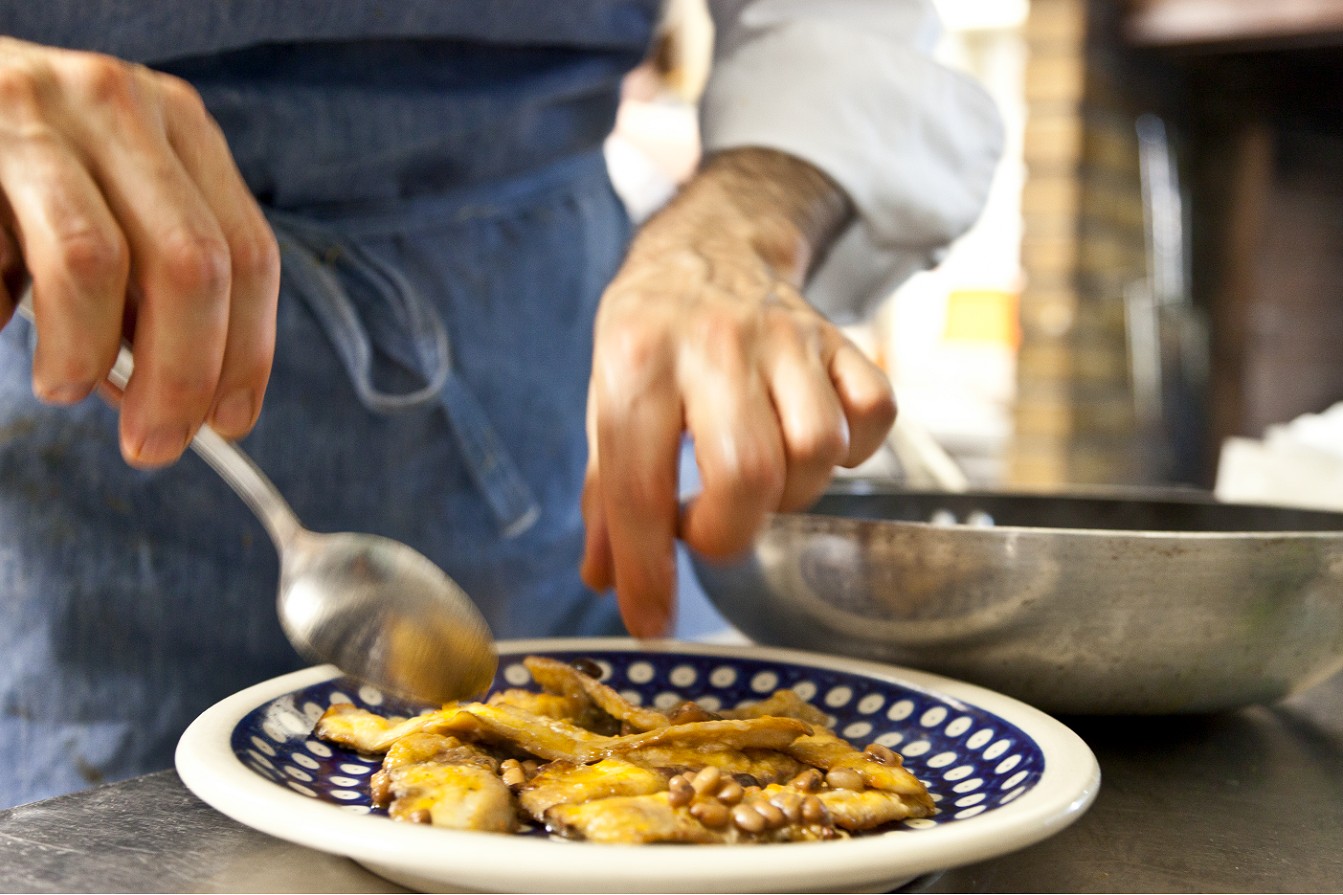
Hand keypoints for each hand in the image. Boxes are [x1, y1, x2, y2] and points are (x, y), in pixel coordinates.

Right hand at [0, 37, 278, 465]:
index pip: (248, 254)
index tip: (230, 420)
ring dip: (84, 352)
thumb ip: (158, 282)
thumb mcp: (114, 204)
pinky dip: (2, 310)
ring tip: (62, 383)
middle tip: (153, 443)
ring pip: (94, 262)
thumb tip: (192, 398)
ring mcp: (36, 111)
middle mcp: (119, 105)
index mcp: (180, 124)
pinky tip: (1, 312)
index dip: (248, 351)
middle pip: (192, 264)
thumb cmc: (24, 173)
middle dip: (182, 375)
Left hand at [581, 148, 896, 637]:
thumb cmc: (650, 335)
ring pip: (818, 449)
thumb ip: (603, 492)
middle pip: (746, 472)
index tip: (650, 621)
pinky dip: (855, 451)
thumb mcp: (605, 398)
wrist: (710, 243)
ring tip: (761, 483)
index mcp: (637, 360)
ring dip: (792, 495)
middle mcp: (713, 343)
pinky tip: (812, 446)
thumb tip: (605, 579)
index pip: (639, 484)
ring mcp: (785, 337)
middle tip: (712, 531)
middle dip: (730, 533)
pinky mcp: (839, 338)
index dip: (646, 568)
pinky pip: (874, 414)